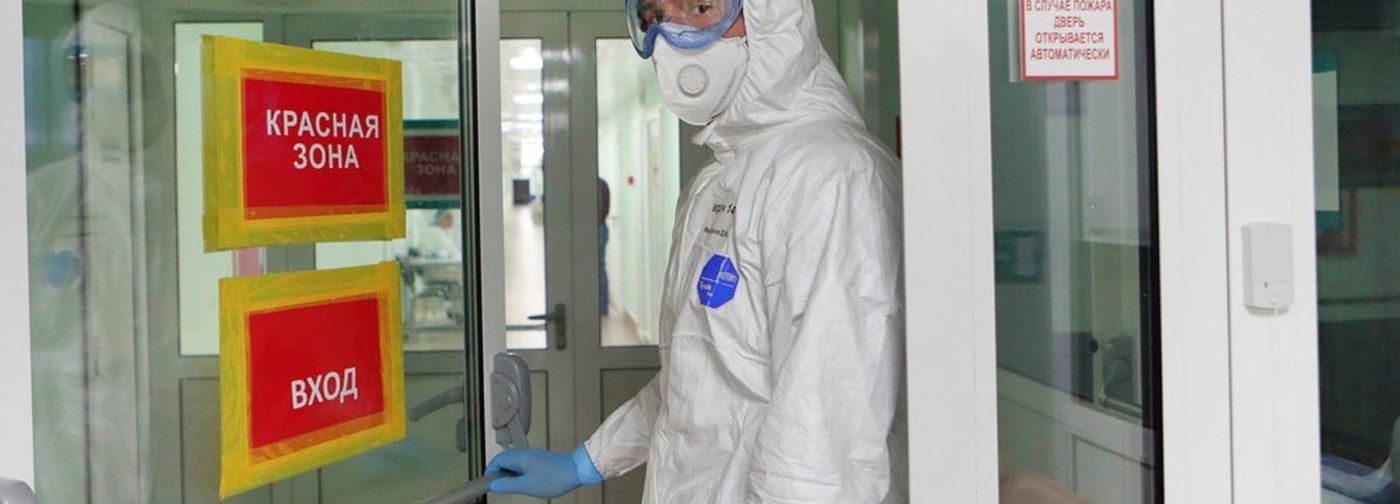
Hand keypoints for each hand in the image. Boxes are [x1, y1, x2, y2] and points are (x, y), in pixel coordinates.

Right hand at [486, 445, 603, 497]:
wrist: (577, 470)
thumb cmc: (553, 478)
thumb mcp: (527, 486)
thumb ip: (508, 486)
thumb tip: (493, 485)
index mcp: (519, 457)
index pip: (497, 460)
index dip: (490, 471)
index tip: (487, 483)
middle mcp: (525, 453)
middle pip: (505, 460)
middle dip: (498, 473)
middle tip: (498, 487)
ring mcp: (533, 456)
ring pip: (515, 462)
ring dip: (509, 474)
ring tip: (510, 487)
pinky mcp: (540, 460)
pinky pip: (524, 464)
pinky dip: (519, 473)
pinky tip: (524, 483)